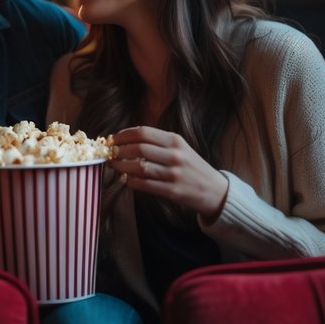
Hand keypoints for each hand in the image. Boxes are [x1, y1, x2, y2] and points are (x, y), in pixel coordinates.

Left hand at [109, 126, 228, 220]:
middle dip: (119, 150)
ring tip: (114, 165)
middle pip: (139, 148)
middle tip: (109, 153)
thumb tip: (128, 138)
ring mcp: (174, 173)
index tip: (113, 138)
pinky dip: (131, 181)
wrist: (215, 190)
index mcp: (176, 141)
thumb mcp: (180, 148)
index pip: (144, 132)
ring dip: (121, 166)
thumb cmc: (192, 167)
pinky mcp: (172, 191)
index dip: (124, 134)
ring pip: (139, 167)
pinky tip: (127, 179)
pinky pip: (145, 185)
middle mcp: (175, 155)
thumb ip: (158, 142)